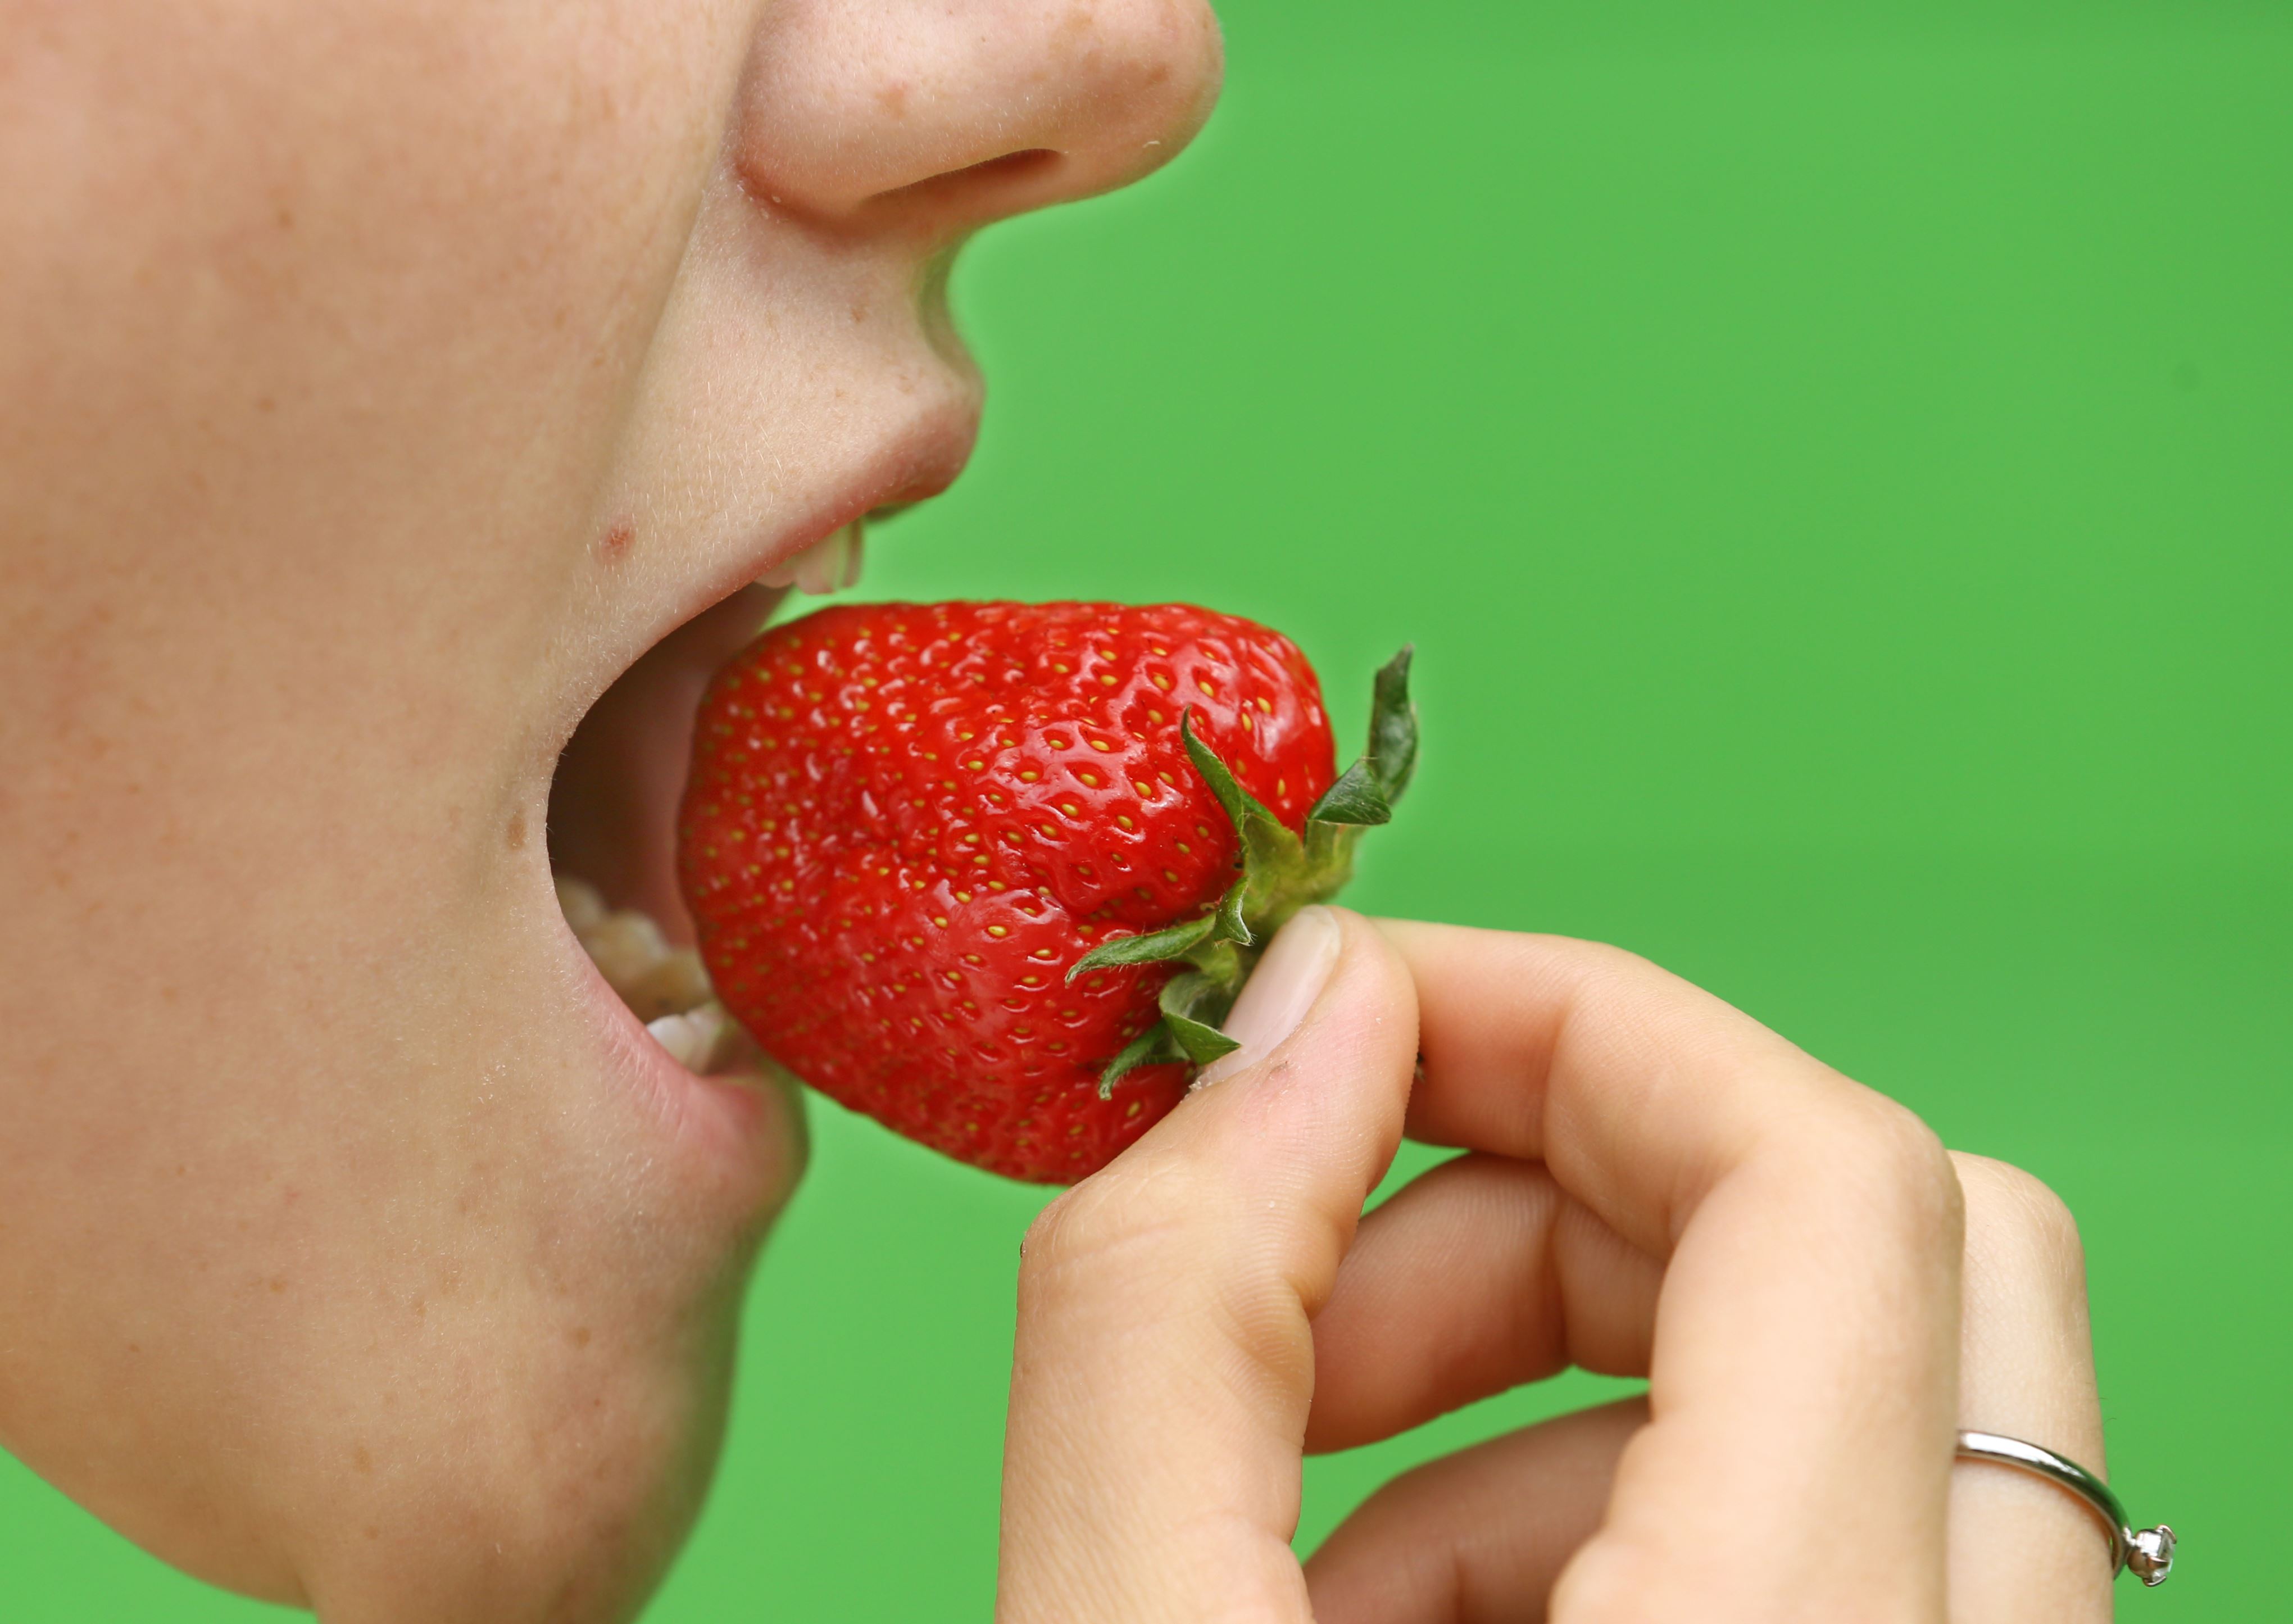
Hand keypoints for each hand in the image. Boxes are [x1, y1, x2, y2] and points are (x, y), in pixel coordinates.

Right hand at [997, 909, 2108, 1620]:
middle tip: (1311, 1280)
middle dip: (1554, 1192)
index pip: (1824, 1181)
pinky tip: (1375, 1612)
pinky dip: (1592, 1520)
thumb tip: (1294, 1026)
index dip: (1571, 1024)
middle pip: (1879, 1252)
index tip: (1338, 1023)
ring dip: (1546, 1384)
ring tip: (1296, 1506)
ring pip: (1847, 1403)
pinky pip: (1820, 1544)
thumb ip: (1175, 1323)